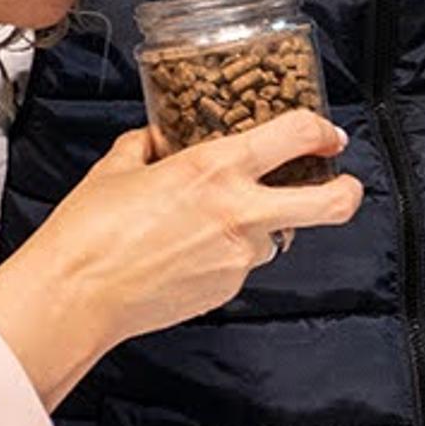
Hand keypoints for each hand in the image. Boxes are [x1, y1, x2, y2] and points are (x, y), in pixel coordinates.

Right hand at [0, 115, 365, 403]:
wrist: (76, 294)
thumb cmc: (89, 231)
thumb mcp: (117, 168)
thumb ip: (146, 146)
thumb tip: (155, 138)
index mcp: (215, 169)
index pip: (295, 135)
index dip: (322, 131)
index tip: (327, 135)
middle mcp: (239, 212)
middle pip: (330, 203)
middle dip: (348, 191)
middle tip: (344, 184)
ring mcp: (239, 256)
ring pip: (278, 237)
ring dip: (263, 227)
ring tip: (216, 224)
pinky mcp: (227, 289)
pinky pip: (242, 264)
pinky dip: (227, 255)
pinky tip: (187, 253)